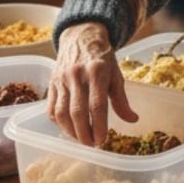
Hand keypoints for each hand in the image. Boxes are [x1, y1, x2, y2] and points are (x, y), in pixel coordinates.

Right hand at [48, 22, 136, 145]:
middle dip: (84, 133)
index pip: (97, 105)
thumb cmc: (102, 58)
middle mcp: (76, 75)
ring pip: (61, 113)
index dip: (99, 126)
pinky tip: (68, 129)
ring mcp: (61, 79)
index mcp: (97, 72)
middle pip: (77, 112)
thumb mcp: (116, 75)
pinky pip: (51, 108)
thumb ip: (121, 99)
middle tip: (91, 144)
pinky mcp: (51, 83)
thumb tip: (132, 120)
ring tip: (81, 139)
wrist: (80, 37)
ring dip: (70, 131)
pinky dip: (58, 123)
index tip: (102, 140)